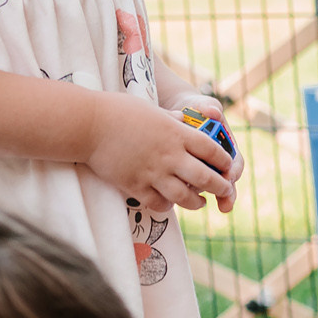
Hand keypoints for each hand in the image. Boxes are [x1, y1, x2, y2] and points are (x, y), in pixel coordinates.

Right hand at [86, 92, 235, 212]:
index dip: (225, 162)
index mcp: (178, 134)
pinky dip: (167, 206)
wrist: (89, 124)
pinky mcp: (135, 185)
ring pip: (185, 197)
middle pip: (206, 178)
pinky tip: (169, 204)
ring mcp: (153, 172)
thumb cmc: (119, 111)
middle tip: (224, 191)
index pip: (213, 151)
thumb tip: (184, 120)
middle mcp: (170, 155)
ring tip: (200, 203)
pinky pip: (158, 204)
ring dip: (196, 203)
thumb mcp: (153, 110)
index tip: (228, 167)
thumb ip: (172, 120)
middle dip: (220, 188)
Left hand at [169, 87, 246, 211]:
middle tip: (225, 205)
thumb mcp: (201, 105)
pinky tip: (177, 198)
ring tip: (195, 200)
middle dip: (227, 194)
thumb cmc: (193, 108)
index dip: (233, 171)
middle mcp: (217, 162)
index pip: (235, 163)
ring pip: (205, 187)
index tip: (229, 176)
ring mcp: (202, 170)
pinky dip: (185, 193)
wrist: (175, 111)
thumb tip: (212, 112)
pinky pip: (187, 187)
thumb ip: (208, 107)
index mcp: (226, 147)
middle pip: (226, 182)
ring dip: (203, 195)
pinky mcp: (186, 174)